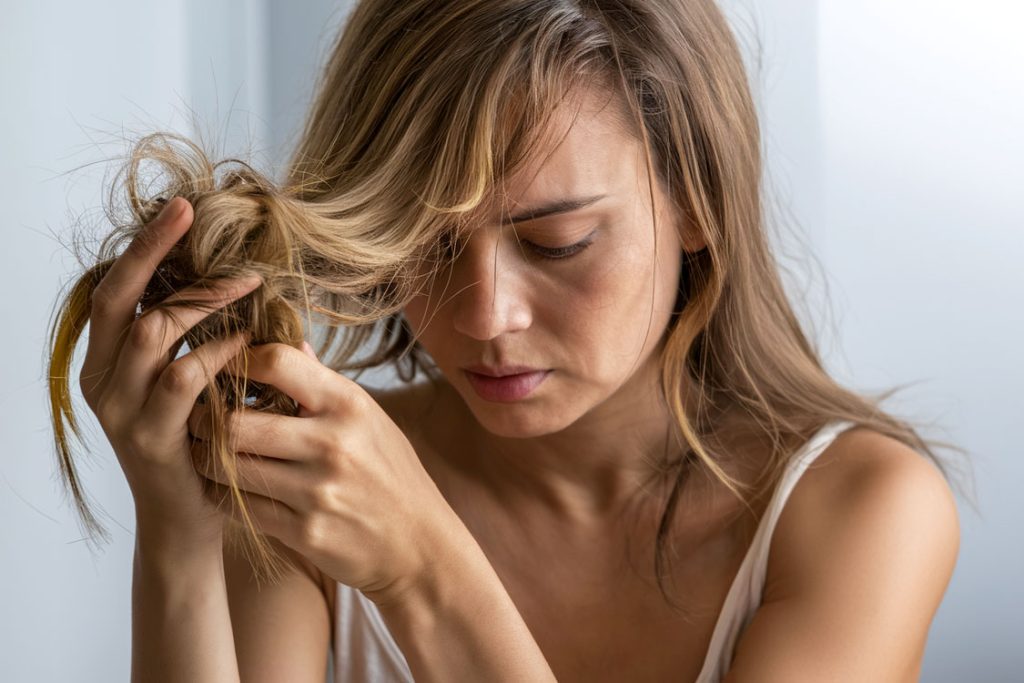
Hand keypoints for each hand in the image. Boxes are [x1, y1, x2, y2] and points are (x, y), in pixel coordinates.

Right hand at [78, 196, 260, 544]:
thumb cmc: (197, 442)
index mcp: (106, 361)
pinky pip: (184, 378)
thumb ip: (190, 340)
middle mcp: (103, 381)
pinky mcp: (152, 437)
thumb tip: (229, 276)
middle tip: (191, 213)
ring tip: (248, 280)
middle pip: (120, 298)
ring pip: (153, 332)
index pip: (114, 289)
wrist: (186, 521)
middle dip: (154, 250)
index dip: (143, 246)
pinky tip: (247, 338)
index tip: (177, 207)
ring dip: (203, 300)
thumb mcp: (187, 385)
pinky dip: (218, 351)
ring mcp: (123, 411)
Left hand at [187, 341, 459, 600]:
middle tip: (197, 418)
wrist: (420, 547)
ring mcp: (317, 491)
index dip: (241, 360)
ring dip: (205, 458)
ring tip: (204, 451)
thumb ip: (325, 385)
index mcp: (349, 405)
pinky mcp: (304, 532)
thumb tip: (292, 344)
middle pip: (235, 421)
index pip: (277, 361)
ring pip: (227, 466)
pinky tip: (224, 486)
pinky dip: (222, 494)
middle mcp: (333, 444)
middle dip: (205, 419)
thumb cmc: (391, 475)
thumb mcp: (371, 420)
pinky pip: (239, 506)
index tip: (229, 370)